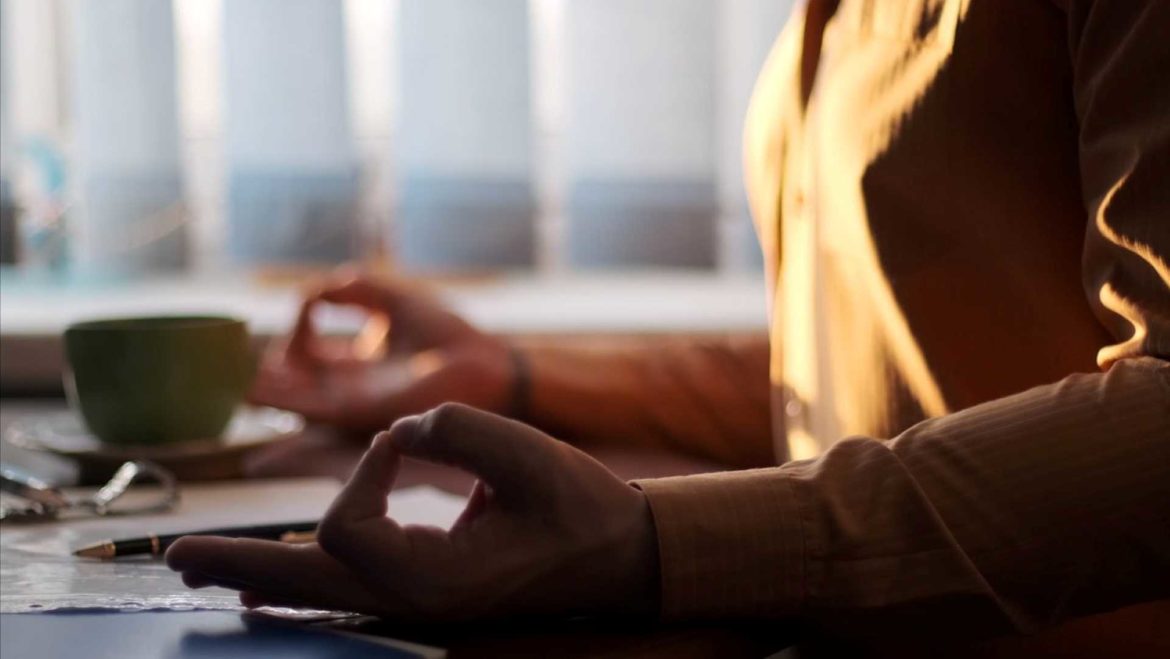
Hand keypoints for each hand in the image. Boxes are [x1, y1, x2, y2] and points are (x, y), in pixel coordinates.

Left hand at [166, 404, 660, 619]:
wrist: (619, 557)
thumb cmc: (579, 508)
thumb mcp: (526, 456)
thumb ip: (453, 429)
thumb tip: (400, 430)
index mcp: (433, 579)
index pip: (349, 524)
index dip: (365, 468)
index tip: (406, 439)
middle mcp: (415, 601)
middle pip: (306, 585)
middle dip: (239, 566)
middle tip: (176, 557)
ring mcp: (419, 603)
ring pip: (322, 593)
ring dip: (264, 573)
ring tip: (206, 565)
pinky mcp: (429, 589)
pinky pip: (350, 586)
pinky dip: (305, 576)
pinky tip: (277, 573)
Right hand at [250, 273, 512, 430]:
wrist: (484, 365)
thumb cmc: (447, 334)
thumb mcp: (391, 299)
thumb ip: (351, 289)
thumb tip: (310, 291)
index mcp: (360, 362)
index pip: (311, 351)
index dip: (299, 325)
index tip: (310, 302)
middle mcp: (350, 385)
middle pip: (293, 381)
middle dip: (264, 370)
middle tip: (230, 358)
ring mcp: (351, 401)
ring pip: (290, 398)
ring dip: (260, 388)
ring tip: (226, 375)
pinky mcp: (357, 412)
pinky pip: (306, 406)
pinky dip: (278, 396)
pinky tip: (251, 383)